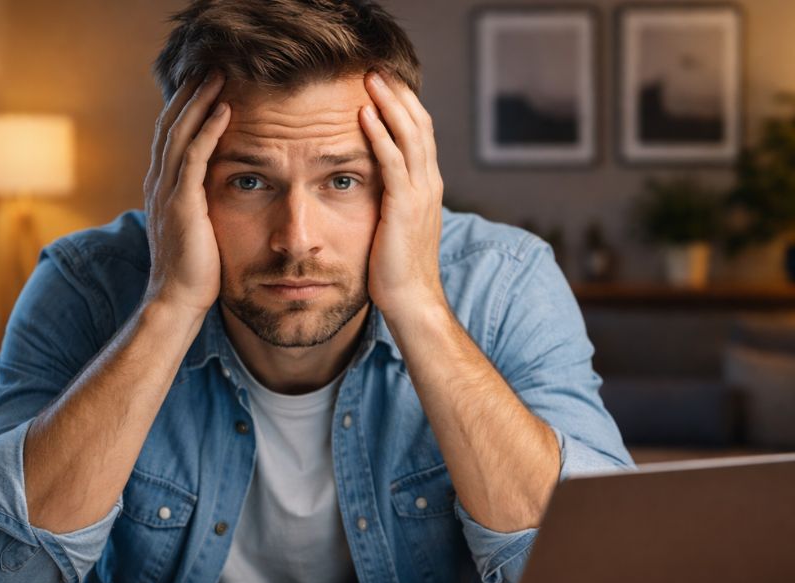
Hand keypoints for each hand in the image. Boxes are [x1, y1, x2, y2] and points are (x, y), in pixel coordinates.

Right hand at [142, 72, 230, 314]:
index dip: (185, 108)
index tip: (205, 85)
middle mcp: (159, 183)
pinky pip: (194, 157)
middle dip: (190, 94)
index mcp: (162, 188)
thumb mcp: (196, 229)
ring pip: (180, 133)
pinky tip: (223, 110)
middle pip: (171, 125)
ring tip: (218, 75)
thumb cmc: (194, 271)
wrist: (176, 302)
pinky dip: (208, 130)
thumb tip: (218, 193)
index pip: (171, 137)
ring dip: (199, 101)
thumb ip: (200, 204)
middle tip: (210, 67)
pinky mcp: (182, 204)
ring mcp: (167, 192)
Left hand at [358, 72, 445, 318]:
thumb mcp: (396, 226)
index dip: (404, 106)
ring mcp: (421, 194)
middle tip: (376, 68)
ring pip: (409, 135)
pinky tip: (364, 114)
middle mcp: (430, 184)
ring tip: (369, 78)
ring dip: (388, 103)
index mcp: (429, 187)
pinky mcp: (404, 207)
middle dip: (398, 94)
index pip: (420, 134)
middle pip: (419, 125)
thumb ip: (391, 201)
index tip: (384, 83)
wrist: (413, 301)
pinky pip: (393, 161)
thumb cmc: (398, 270)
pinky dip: (380, 134)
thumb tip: (372, 186)